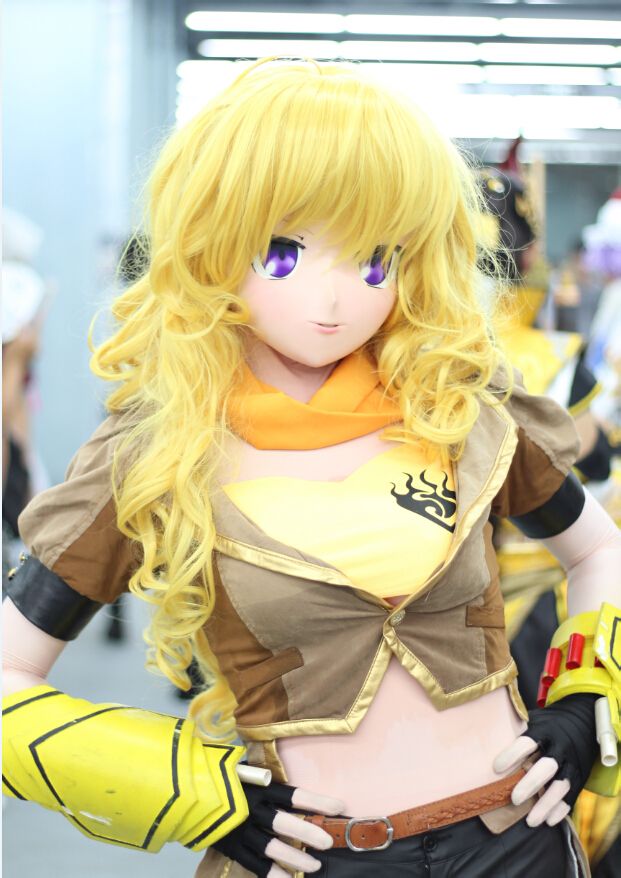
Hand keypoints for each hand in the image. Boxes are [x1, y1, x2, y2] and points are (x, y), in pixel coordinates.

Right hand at [211, 780, 344, 876]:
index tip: (339, 806)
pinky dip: (272, 874)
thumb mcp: (243, 770)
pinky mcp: (231, 847)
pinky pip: (255, 864)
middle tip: (328, 842)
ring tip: (314, 866)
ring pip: (271, 847)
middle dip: (308, 833)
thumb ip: (263, 778)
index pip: (292, 794)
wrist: (184, 791)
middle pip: (284, 822)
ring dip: (295, 858)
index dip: (316, 801)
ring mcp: (240, 830)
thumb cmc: (220, 776)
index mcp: (257, 788)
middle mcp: (251, 809)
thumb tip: (283, 781)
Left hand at [493, 693, 597, 827]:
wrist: (584, 720)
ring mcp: (572, 763)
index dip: (512, 755)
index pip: (527, 742)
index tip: (496, 768)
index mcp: (545, 730)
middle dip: (530, 784)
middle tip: (514, 799)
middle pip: (547, 767)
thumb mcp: (536, 719)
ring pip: (561, 786)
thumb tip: (487, 739)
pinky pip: (573, 795)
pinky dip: (561, 809)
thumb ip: (517, 728)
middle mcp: (560, 747)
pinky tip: (549, 820)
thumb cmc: (550, 722)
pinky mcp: (581, 776)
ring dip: (546, 804)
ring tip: (530, 821)